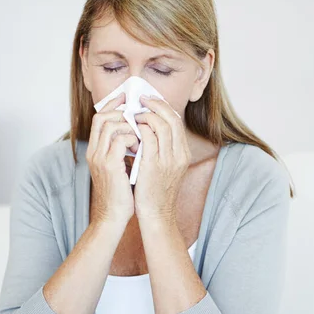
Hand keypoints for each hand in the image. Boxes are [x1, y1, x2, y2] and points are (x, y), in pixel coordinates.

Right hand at [86, 91, 138, 226]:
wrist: (113, 216)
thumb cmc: (120, 194)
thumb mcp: (118, 167)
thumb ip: (122, 150)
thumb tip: (136, 133)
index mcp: (94, 150)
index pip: (99, 118)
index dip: (112, 105)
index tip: (127, 98)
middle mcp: (93, 151)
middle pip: (102, 117)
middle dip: (121, 110)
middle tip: (138, 111)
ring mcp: (99, 158)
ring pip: (111, 125)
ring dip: (129, 126)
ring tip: (141, 136)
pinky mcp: (109, 165)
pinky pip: (120, 140)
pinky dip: (132, 139)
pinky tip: (141, 148)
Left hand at [133, 95, 190, 222]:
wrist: (156, 214)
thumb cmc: (155, 191)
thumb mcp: (165, 167)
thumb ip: (161, 149)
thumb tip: (148, 129)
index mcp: (183, 153)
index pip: (176, 121)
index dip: (164, 107)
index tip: (151, 101)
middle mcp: (179, 154)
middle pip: (171, 118)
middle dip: (156, 104)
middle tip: (141, 99)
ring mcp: (168, 159)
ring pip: (160, 124)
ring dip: (145, 114)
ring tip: (134, 113)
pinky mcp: (154, 165)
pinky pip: (148, 137)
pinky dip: (139, 128)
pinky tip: (130, 128)